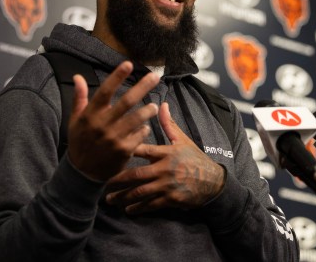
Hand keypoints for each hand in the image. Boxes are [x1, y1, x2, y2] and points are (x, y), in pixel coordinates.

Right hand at [66, 61, 159, 181]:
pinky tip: (144, 128)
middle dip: (143, 87)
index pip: (105, 91)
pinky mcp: (124, 151)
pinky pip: (140, 136)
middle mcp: (103, 125)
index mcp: (90, 115)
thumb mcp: (75, 120)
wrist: (82, 173)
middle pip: (126, 102)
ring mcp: (114, 138)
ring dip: (148, 111)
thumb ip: (79, 98)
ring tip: (154, 106)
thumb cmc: (80, 142)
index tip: (129, 64)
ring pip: (137, 119)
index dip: (117, 77)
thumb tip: (78, 76)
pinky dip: (144, 130)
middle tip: (155, 76)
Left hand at [104, 102, 225, 213]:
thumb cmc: (194, 158)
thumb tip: (162, 104)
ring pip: (140, 192)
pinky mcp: (171, 199)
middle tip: (102, 182)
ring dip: (123, 197)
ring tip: (109, 199)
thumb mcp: (182, 140)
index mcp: (166, 153)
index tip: (109, 150)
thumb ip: (169, 124)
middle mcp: (165, 169)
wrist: (213, 181)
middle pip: (136, 175)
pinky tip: (128, 209)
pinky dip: (138, 208)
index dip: (126, 149)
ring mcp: (167, 186)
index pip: (143, 150)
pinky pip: (151, 205)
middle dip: (117, 180)